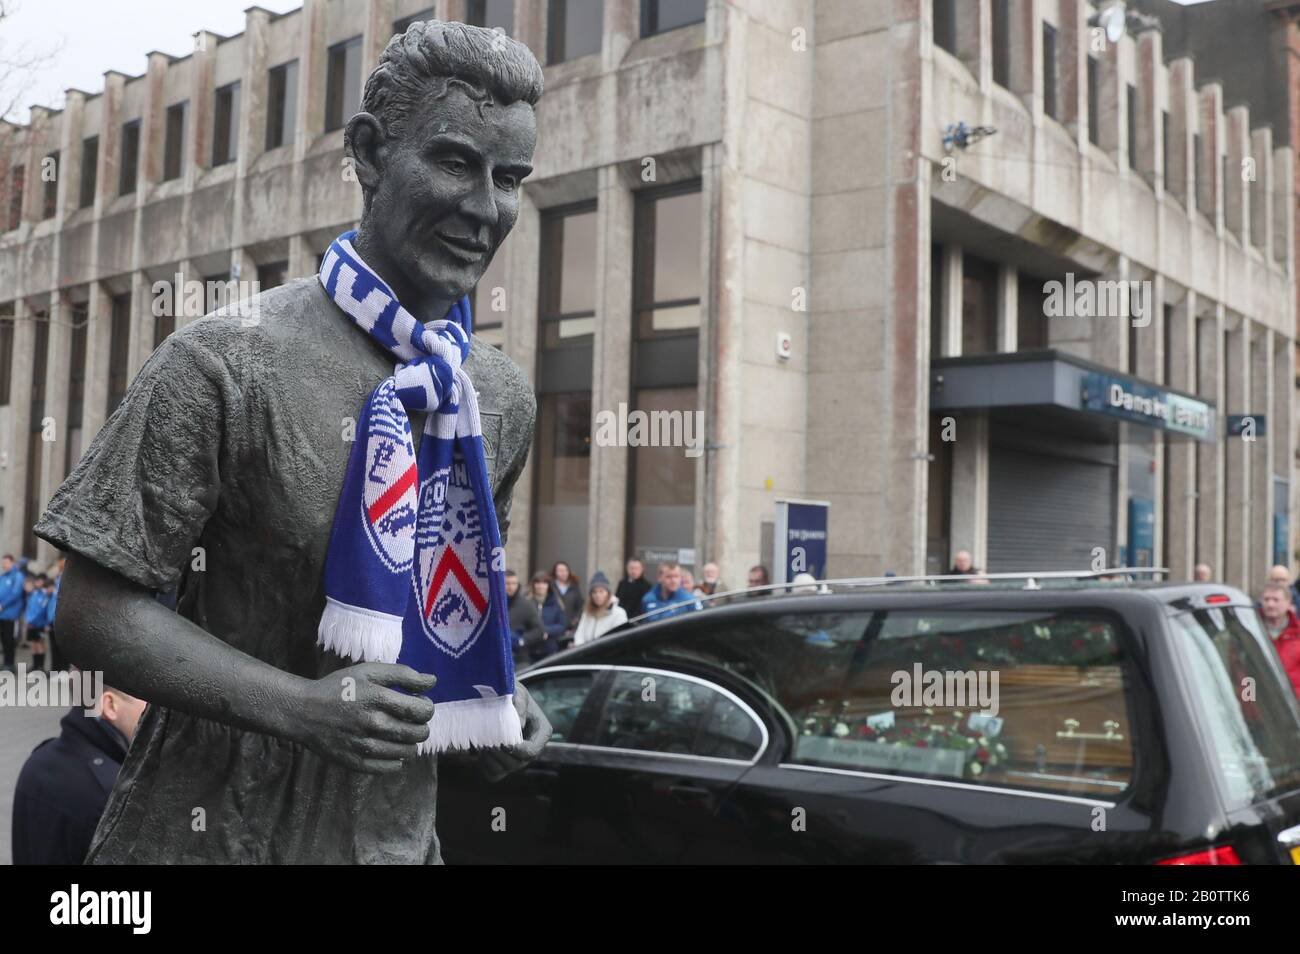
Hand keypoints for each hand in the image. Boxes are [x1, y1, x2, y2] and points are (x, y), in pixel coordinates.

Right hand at [295, 663, 435, 773]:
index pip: (422, 712)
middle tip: (410, 719)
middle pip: (418, 734)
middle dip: (421, 725)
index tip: (419, 704)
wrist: (303, 712)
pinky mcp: (356, 764)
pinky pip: (391, 768)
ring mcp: (364, 747)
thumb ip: (403, 675)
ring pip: (408, 752)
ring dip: (409, 742)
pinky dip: (396, 759)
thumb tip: (433, 681)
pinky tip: (388, 745)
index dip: (427, 707)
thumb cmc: (340, 688)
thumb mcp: (369, 671)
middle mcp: (373, 724)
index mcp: (378, 699)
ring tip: (399, 731)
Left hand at [477, 681, 552, 782]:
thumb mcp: (516, 691)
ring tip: (482, 741)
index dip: (517, 750)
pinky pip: (492, 774)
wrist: (494, 696)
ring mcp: (517, 759)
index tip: (502, 742)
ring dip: (490, 758)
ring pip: (504, 770)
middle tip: (486, 739)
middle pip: (517, 764)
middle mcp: (531, 749)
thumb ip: (519, 703)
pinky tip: (480, 748)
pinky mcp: (502, 765)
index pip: (532, 751)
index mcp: (542, 732)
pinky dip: (484, 764)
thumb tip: (520, 724)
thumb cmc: (509, 691)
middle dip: (500, 753)